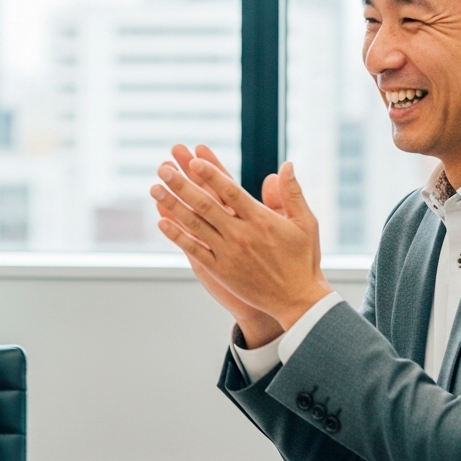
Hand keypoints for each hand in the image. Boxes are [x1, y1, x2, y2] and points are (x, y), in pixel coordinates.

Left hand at [152, 155, 331, 330]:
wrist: (297, 300)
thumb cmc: (302, 259)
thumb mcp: (306, 223)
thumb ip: (291, 194)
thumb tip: (286, 165)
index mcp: (261, 220)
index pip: (231, 191)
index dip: (211, 174)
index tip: (194, 160)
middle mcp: (241, 235)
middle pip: (206, 204)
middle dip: (182, 184)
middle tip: (163, 169)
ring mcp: (228, 253)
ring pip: (195, 225)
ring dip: (173, 205)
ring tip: (155, 189)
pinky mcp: (221, 270)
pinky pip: (195, 250)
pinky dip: (178, 236)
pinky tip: (162, 222)